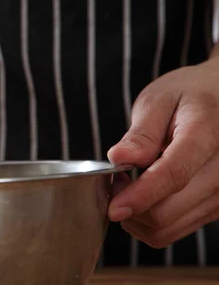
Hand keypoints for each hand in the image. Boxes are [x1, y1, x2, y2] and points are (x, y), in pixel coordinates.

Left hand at [106, 59, 218, 247]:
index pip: (173, 175)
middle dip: (130, 205)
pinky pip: (176, 228)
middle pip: (168, 211)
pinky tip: (143, 193)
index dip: (140, 196)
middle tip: (113, 179)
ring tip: (128, 183)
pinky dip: (150, 220)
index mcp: (207, 135)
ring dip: (137, 215)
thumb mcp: (159, 99)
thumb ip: (141, 132)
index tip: (113, 208)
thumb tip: (119, 157)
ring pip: (169, 227)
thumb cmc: (190, 94)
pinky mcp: (216, 207)